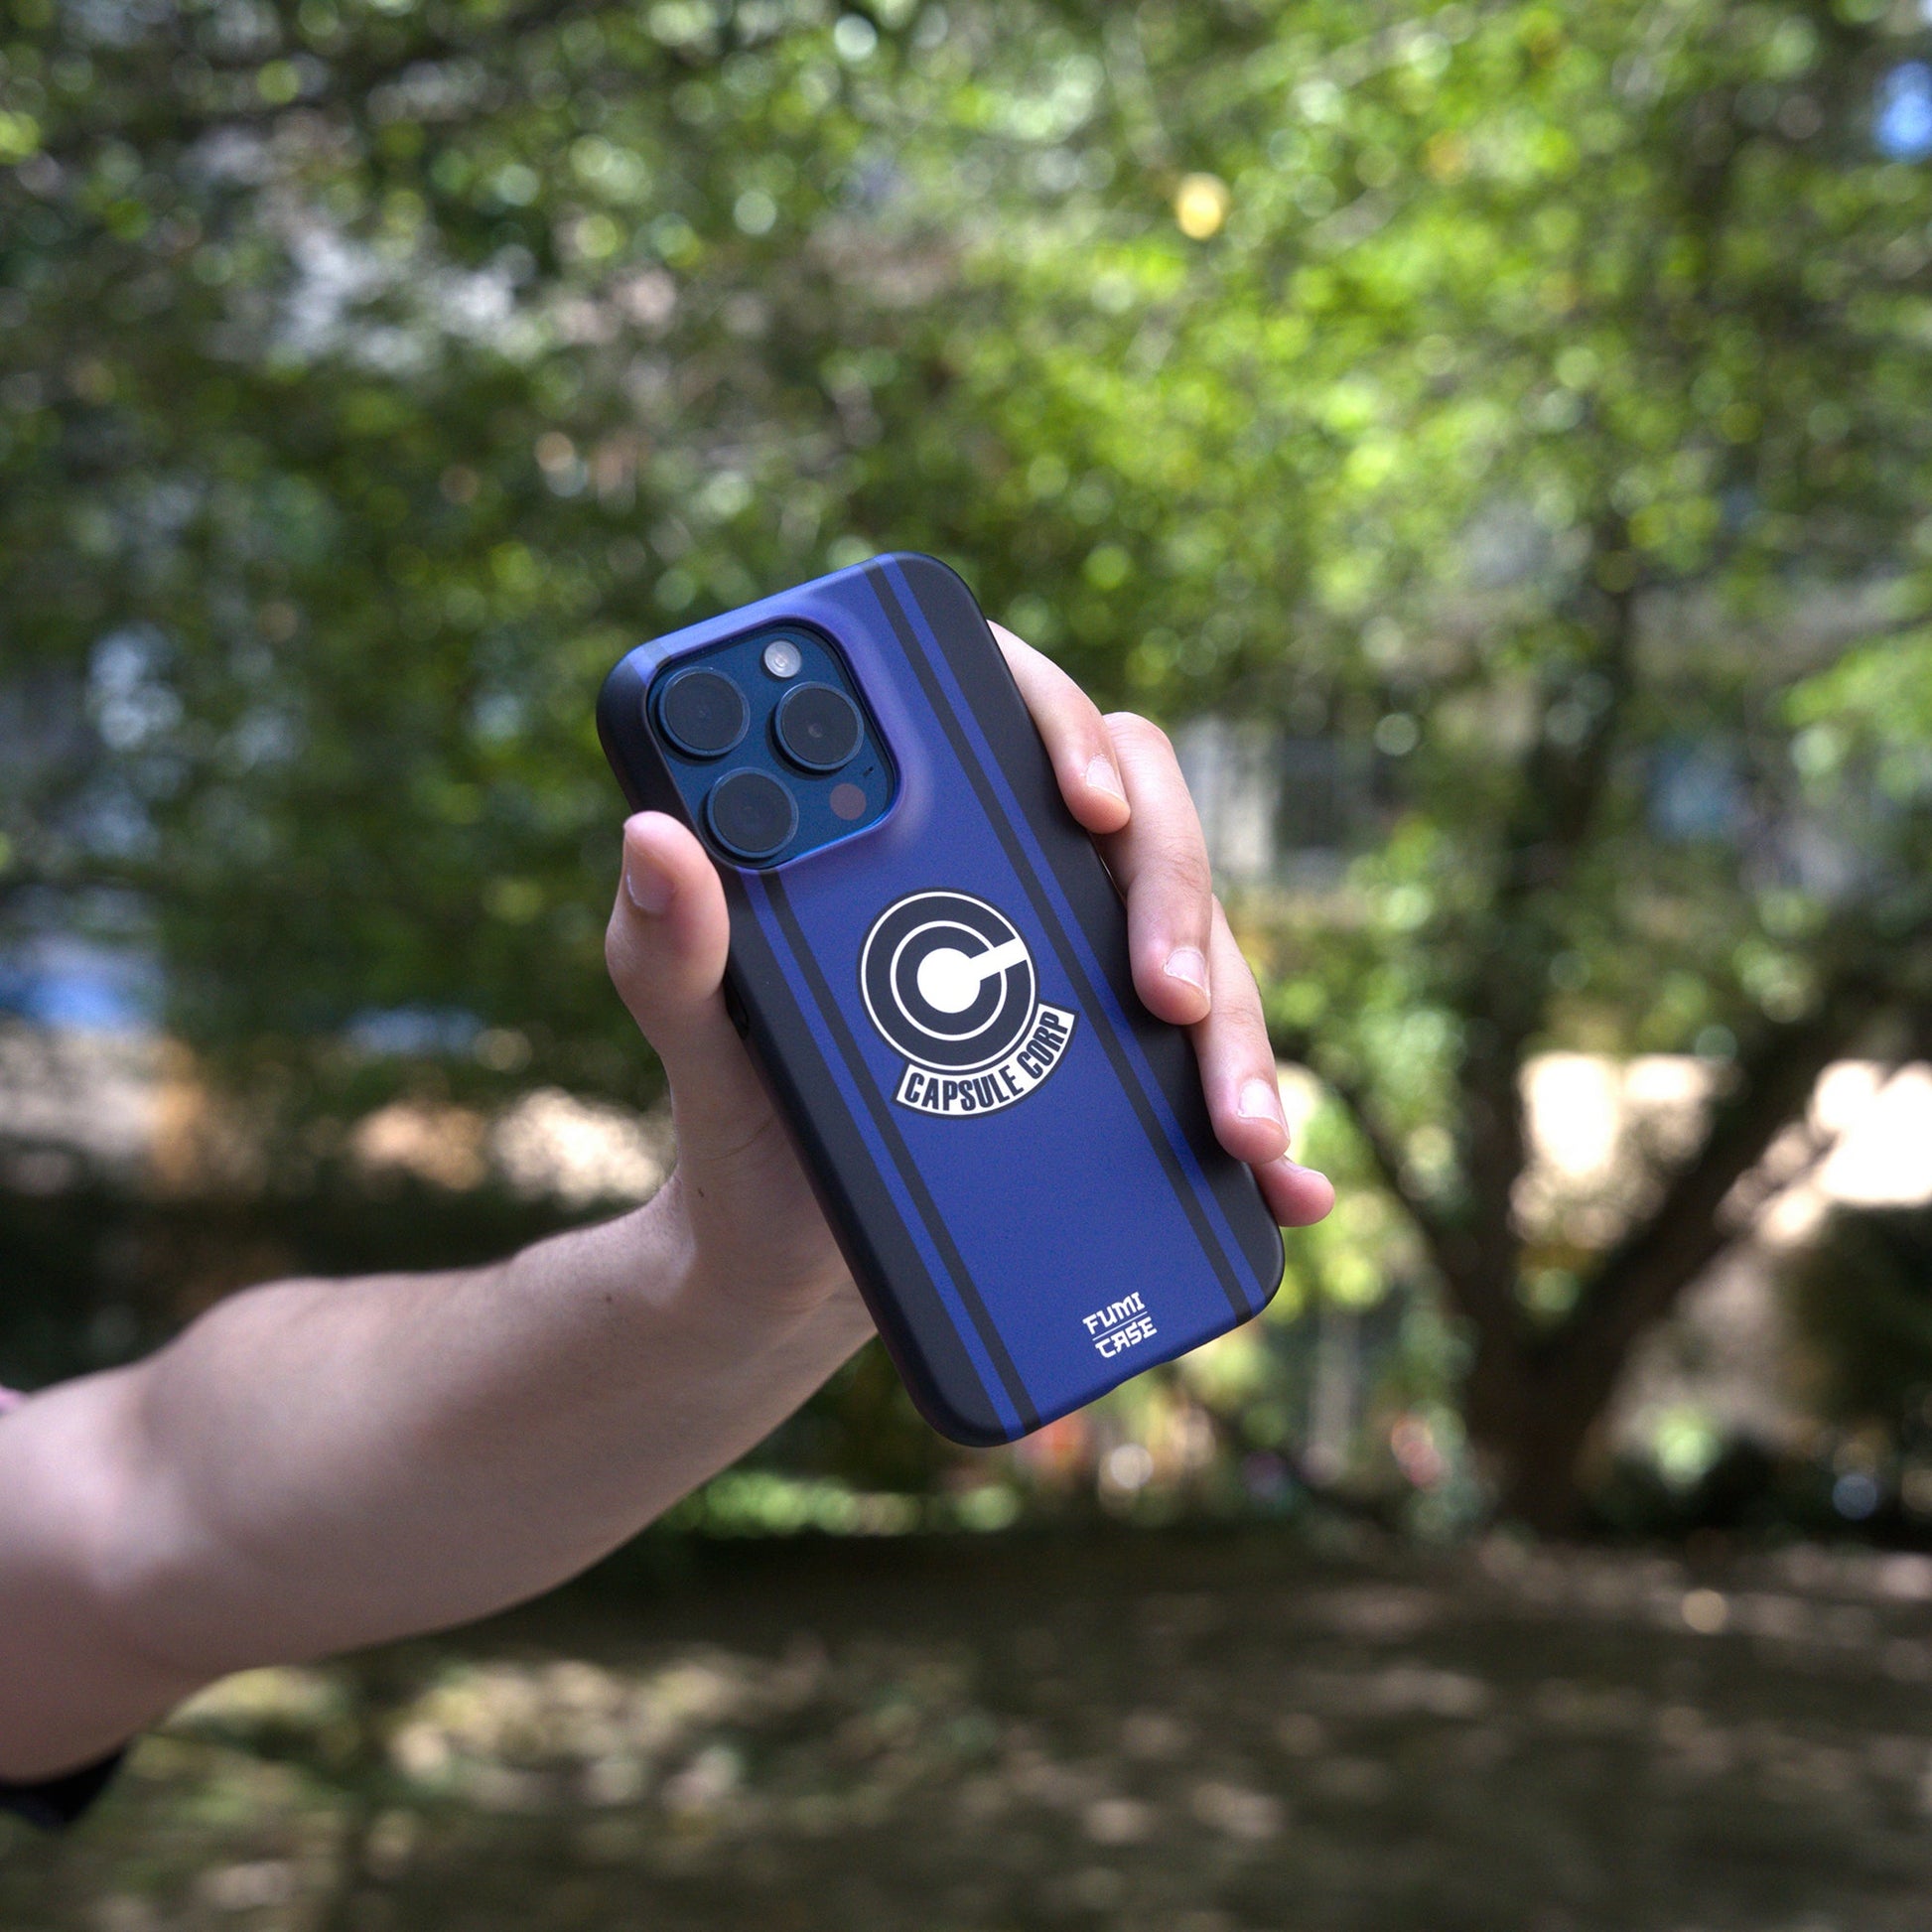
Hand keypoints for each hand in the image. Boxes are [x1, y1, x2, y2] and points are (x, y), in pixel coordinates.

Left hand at [602, 623, 1334, 1330]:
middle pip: (1137, 826)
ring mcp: (1080, 979)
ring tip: (1237, 1127)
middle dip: (1173, 894)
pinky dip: (1266, 1128)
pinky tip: (1291, 1182)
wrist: (784, 1266)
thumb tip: (655, 833)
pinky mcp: (1120, 1077)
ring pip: (1198, 950)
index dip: (1061, 723)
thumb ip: (667, 950)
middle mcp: (1016, 886)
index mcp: (920, 840)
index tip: (1081, 798)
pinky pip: (1213, 1077)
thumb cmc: (738, 1128)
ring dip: (1235, 1027)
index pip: (1005, 716)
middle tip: (1162, 991)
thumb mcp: (699, 1047)